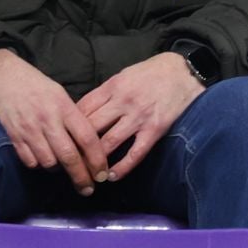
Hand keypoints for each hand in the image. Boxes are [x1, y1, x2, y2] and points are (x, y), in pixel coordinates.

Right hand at [0, 48, 112, 193]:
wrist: (3, 78)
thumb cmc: (36, 85)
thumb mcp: (60, 94)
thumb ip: (73, 118)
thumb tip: (88, 144)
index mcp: (64, 107)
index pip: (87, 138)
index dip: (97, 159)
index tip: (103, 174)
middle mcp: (48, 120)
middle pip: (69, 156)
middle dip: (81, 177)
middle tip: (89, 188)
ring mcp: (30, 130)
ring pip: (49, 163)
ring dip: (59, 169)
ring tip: (64, 167)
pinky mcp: (14, 137)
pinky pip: (30, 162)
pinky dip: (39, 165)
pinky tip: (43, 159)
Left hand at [75, 52, 203, 181]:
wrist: (184, 71)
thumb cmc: (152, 72)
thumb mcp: (124, 75)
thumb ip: (107, 92)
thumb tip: (86, 110)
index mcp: (113, 86)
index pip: (83, 108)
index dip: (70, 125)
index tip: (63, 138)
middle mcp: (122, 102)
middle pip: (91, 127)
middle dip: (77, 146)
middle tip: (69, 160)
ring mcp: (138, 116)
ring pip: (109, 142)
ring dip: (96, 160)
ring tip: (87, 173)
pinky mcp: (154, 129)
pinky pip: (135, 152)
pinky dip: (123, 167)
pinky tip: (113, 176)